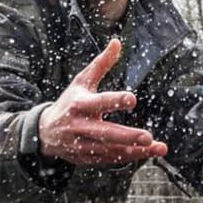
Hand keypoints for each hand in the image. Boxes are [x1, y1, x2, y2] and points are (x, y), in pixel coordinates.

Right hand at [37, 39, 167, 165]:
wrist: (44, 133)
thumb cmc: (69, 102)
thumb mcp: (81, 82)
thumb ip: (101, 64)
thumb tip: (117, 42)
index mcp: (80, 105)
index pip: (99, 102)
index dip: (115, 101)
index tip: (132, 99)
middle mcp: (80, 126)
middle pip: (106, 133)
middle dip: (127, 136)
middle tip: (148, 136)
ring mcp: (83, 145)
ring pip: (111, 150)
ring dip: (136, 151)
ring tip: (158, 147)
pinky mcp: (87, 158)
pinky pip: (110, 160)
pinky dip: (129, 157)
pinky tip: (147, 153)